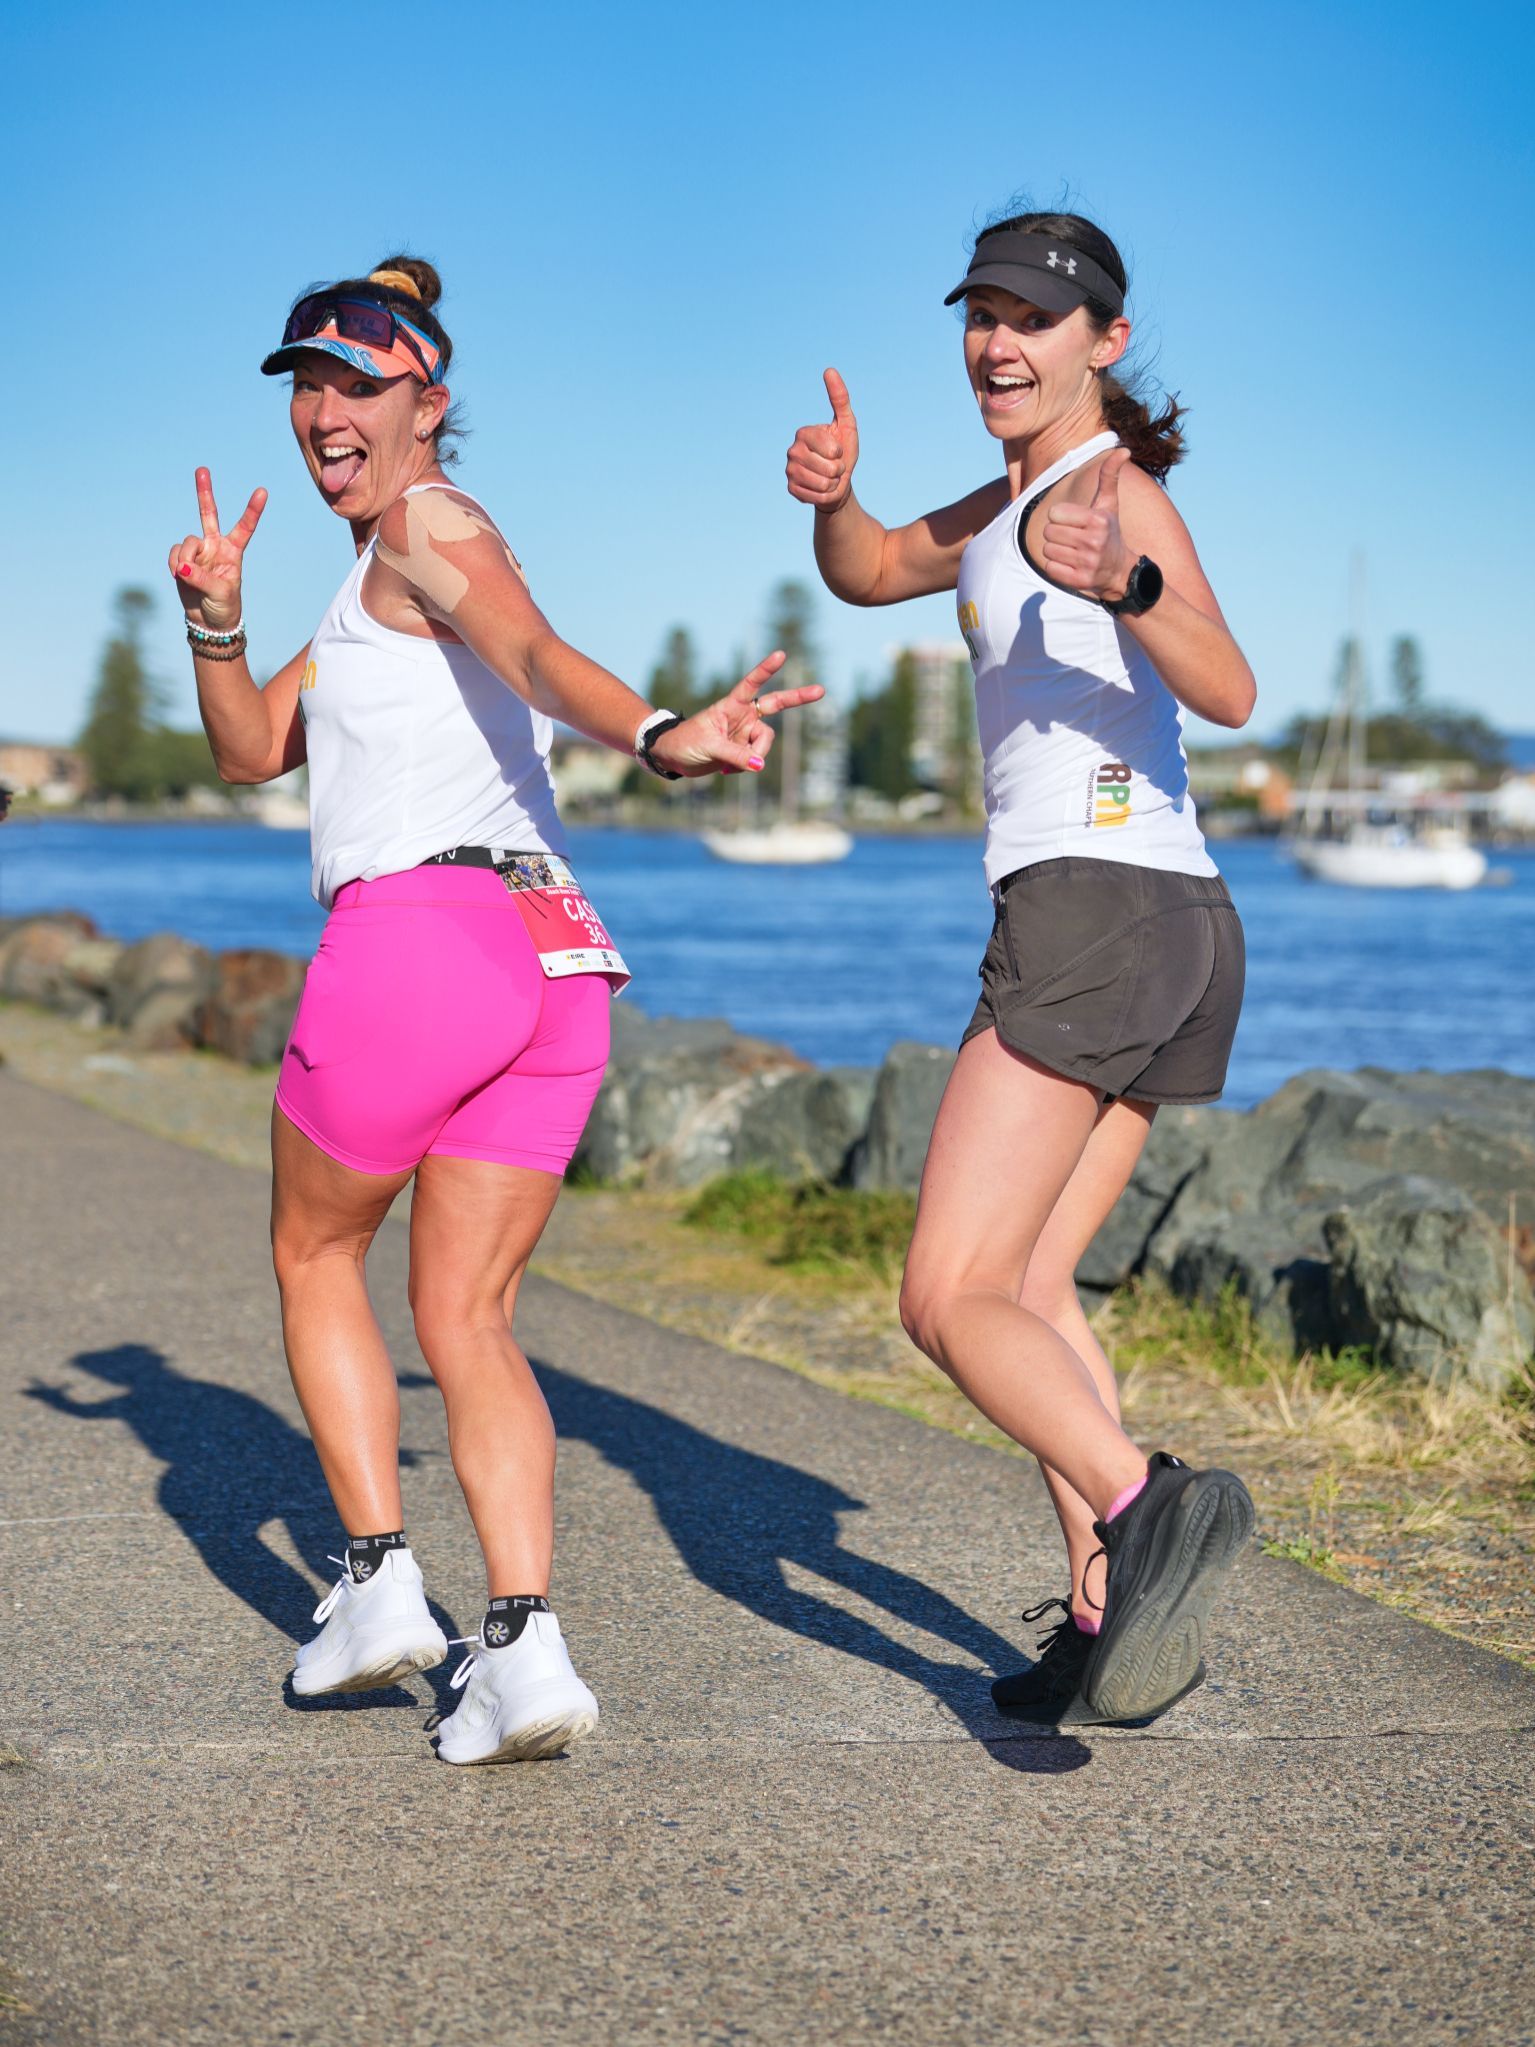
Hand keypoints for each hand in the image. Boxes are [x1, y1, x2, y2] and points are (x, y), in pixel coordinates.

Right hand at [168, 467, 266, 630]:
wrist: (208, 622)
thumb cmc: (224, 607)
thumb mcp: (220, 593)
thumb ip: (201, 578)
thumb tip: (181, 566)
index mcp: (234, 552)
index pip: (244, 527)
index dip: (252, 510)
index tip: (263, 491)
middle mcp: (215, 546)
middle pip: (208, 514)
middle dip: (204, 492)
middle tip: (202, 469)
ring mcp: (198, 551)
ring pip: (187, 542)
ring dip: (185, 558)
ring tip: (186, 576)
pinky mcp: (182, 559)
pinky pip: (174, 553)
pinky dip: (174, 564)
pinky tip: (178, 576)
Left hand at [649, 652, 825, 777]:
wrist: (673, 759)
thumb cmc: (685, 743)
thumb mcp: (709, 747)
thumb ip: (735, 756)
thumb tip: (760, 765)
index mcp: (731, 705)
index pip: (751, 684)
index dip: (766, 670)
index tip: (781, 655)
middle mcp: (743, 716)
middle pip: (776, 704)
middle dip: (798, 698)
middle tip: (821, 691)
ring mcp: (745, 733)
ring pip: (764, 744)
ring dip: (753, 758)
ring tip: (728, 767)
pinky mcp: (745, 750)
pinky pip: (755, 760)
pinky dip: (745, 768)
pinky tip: (726, 770)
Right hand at [786, 369, 858, 511]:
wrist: (836, 481)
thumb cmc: (843, 451)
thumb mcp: (846, 424)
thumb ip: (839, 398)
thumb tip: (829, 370)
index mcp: (804, 433)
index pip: (831, 449)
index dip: (841, 454)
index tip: (837, 451)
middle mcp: (792, 450)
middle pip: (828, 467)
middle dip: (838, 470)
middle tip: (834, 466)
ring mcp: (790, 470)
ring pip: (823, 483)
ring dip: (833, 483)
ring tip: (829, 477)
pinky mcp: (791, 489)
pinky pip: (816, 496)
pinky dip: (825, 495)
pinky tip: (821, 489)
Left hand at [1039, 448, 1137, 603]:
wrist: (1120, 572)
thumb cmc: (1110, 532)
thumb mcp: (1109, 504)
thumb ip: (1109, 476)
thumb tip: (1123, 449)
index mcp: (1097, 520)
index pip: (1054, 514)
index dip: (1060, 518)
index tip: (1075, 523)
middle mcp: (1093, 541)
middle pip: (1048, 532)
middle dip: (1057, 534)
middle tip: (1073, 538)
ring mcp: (1087, 563)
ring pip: (1047, 550)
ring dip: (1056, 551)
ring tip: (1073, 551)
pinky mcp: (1079, 581)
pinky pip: (1050, 568)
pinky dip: (1056, 567)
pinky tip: (1071, 565)